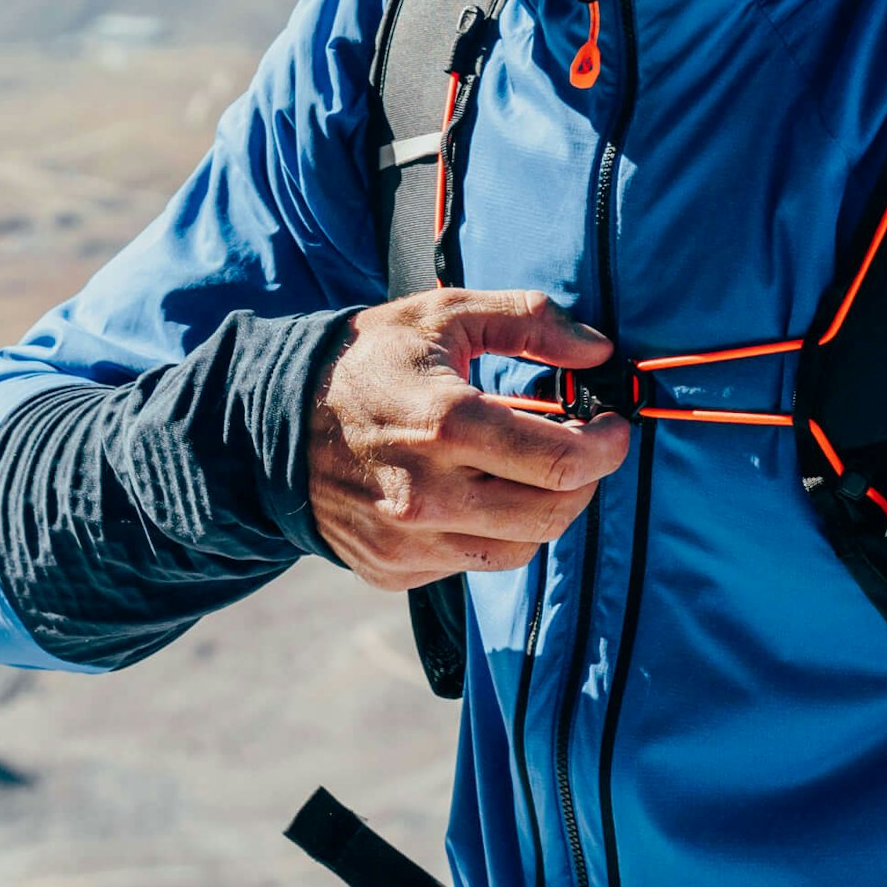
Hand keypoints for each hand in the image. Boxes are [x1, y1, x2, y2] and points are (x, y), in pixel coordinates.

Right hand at [309, 288, 630, 589]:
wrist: (273, 423)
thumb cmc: (368, 361)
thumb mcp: (443, 315)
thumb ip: (529, 321)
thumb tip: (599, 353)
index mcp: (446, 424)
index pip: (561, 461)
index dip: (607, 446)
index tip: (613, 425)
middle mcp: (428, 496)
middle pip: (551, 514)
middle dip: (585, 480)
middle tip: (584, 449)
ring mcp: (409, 542)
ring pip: (520, 549)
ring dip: (543, 511)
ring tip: (530, 471)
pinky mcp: (394, 571)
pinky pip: (471, 564)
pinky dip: (490, 533)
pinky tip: (474, 494)